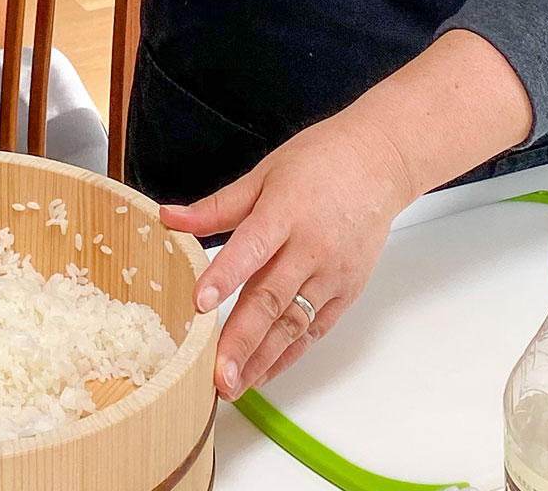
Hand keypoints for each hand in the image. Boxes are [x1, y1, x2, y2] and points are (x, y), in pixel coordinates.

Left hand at [159, 30, 532, 399]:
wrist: (378, 163)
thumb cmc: (319, 161)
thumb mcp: (263, 173)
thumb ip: (217, 206)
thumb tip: (169, 217)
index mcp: (284, 212)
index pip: (251, 248)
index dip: (224, 277)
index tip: (200, 304)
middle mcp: (310, 247)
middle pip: (271, 299)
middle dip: (241, 341)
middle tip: (217, 375)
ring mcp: (332, 273)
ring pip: (293, 324)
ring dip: (263, 359)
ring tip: (235, 385)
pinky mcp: (348, 291)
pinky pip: (315, 329)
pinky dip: (290, 354)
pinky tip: (266, 371)